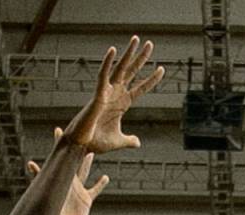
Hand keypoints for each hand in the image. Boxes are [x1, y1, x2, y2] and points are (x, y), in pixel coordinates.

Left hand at [28, 129, 109, 214]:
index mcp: (62, 178)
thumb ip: (38, 178)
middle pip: (73, 160)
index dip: (59, 144)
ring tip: (92, 153)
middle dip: (75, 147)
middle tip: (78, 134)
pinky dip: (100, 184)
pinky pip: (95, 190)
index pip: (60, 157)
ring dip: (88, 163)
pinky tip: (105, 178)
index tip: (58, 129)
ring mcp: (78, 191)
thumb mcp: (46, 193)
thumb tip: (29, 163)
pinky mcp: (86, 201)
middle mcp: (69, 182)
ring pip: (84, 172)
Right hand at [61, 36, 164, 152]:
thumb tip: (138, 142)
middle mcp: (115, 94)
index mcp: (122, 104)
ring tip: (136, 39)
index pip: (140, 88)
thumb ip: (128, 140)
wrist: (82, 146)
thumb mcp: (118, 141)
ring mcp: (106, 93)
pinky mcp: (97, 95)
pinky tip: (113, 50)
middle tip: (150, 43)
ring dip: (128, 54)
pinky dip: (107, 63)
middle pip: (131, 72)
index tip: (162, 69)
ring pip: (119, 69)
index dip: (151, 80)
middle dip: (141, 58)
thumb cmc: (96, 142)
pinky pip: (103, 76)